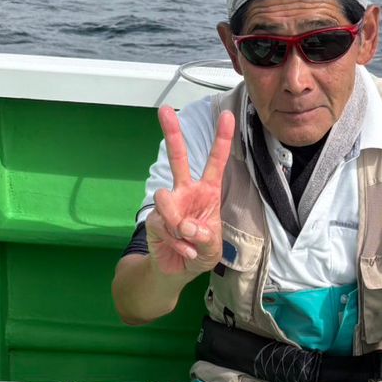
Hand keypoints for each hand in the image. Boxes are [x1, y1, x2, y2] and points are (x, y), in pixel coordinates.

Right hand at [146, 105, 234, 276]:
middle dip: (172, 133)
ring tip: (188, 239)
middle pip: (178, 158)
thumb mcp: (213, 247)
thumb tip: (187, 225)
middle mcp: (186, 192)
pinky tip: (184, 251)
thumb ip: (205, 237)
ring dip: (178, 223)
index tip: (226, 116)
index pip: (215, 162)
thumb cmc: (200, 252)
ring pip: (165, 199)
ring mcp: (168, 205)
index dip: (221, 140)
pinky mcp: (154, 219)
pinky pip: (163, 225)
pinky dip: (178, 243)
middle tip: (165, 110)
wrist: (178, 270)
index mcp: (207, 192)